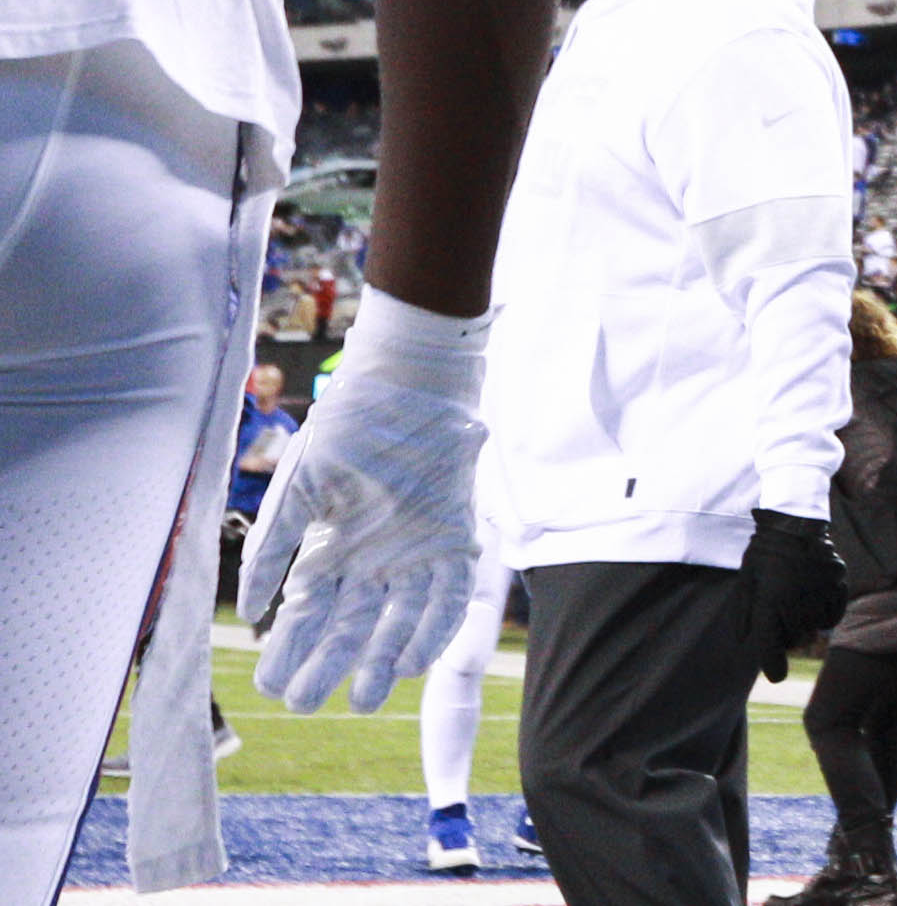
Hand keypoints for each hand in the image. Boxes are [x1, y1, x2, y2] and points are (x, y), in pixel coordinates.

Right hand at [239, 296, 486, 714]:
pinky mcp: (456, 540)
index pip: (309, 613)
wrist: (407, 386)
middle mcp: (375, 560)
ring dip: (380, 660)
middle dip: (328, 667)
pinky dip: (431, 630)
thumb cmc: (348, 428)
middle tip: (306, 704)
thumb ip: (274, 549)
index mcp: (333, 549)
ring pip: (398, 622)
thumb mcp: (298, 490)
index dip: (289, 649)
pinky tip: (408, 661)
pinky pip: (448, 598)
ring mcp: (416, 553)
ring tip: (359, 699)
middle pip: (350, 627)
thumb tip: (248, 610)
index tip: (267, 684)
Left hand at [739, 510, 847, 680]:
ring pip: (814, 627)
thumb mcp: (745, 582)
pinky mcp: (838, 584)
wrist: (794, 522)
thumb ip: (743, 616)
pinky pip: (832, 615)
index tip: (776, 675)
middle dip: (785, 634)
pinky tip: (814, 601)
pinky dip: (824, 614)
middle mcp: (798, 601)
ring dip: (805, 623)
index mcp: (771, 602)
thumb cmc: (764, 554)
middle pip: (794, 638)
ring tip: (795, 601)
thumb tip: (744, 643)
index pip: (771, 647)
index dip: (773, 666)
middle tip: (779, 613)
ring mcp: (821, 592)